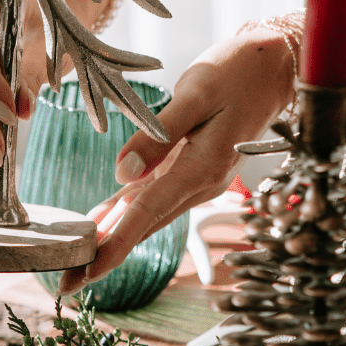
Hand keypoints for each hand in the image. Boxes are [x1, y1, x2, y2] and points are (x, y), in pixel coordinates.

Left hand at [57, 24, 297, 294]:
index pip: (147, 214)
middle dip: (107, 254)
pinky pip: (157, 194)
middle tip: (68, 282)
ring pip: (150, 212)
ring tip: (78, 256)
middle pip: (146, 224)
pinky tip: (106, 217)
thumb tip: (121, 173)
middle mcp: (203, 182)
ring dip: (115, 234)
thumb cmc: (237, 70)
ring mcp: (202, 177)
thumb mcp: (196, 93)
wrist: (277, 62)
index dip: (114, 247)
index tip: (85, 273)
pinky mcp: (198, 164)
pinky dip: (129, 209)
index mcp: (201, 167)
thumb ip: (158, 135)